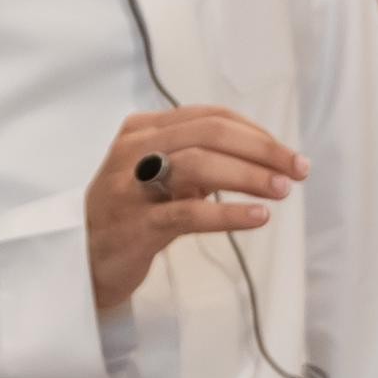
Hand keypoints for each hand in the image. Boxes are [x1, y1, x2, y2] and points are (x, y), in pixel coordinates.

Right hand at [84, 108, 303, 313]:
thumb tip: (260, 158)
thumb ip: (197, 160)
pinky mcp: (136, 225)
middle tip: (297, 170)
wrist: (80, 260)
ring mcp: (131, 187)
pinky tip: (258, 217)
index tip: (286, 154)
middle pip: (210, 133)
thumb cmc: (127, 215)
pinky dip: (229, 213)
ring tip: (282, 190)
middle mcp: (134, 150)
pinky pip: (189, 213)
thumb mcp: (158, 176)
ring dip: (250, 176)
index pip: (210, 117)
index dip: (255, 132)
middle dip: (262, 149)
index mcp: (142, 130)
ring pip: (200, 165)